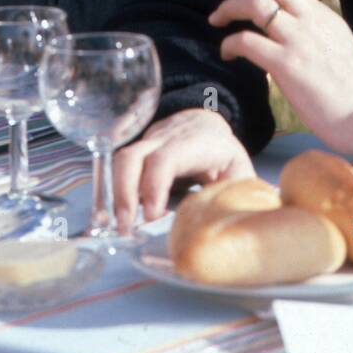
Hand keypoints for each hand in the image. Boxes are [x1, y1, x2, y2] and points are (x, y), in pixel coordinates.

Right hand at [113, 108, 254, 228]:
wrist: (205, 125)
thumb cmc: (224, 154)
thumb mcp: (239, 171)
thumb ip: (237, 195)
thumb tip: (234, 224)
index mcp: (195, 143)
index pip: (166, 159)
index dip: (154, 185)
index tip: (152, 216)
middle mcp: (165, 138)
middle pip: (133, 157)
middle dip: (124, 193)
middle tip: (126, 227)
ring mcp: (146, 143)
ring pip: (120, 161)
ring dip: (115, 194)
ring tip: (119, 225)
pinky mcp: (136, 152)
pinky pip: (117, 167)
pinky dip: (113, 191)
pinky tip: (116, 214)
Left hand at [208, 0, 352, 158]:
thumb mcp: (336, 42)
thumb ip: (312, 29)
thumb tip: (286, 24)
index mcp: (320, 13)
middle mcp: (309, 19)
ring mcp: (298, 41)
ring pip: (254, 4)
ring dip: (227, 7)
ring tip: (216, 21)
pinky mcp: (288, 66)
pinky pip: (248, 42)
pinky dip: (230, 43)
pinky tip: (227, 53)